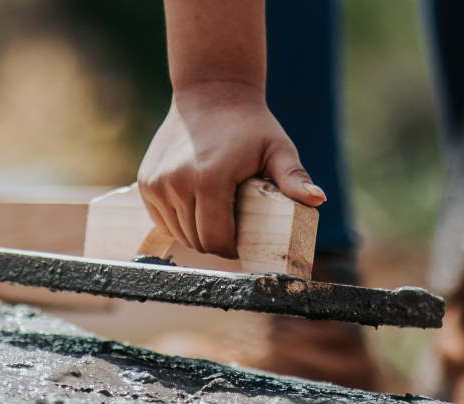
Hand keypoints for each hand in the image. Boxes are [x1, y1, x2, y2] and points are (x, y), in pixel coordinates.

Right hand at [137, 82, 325, 258]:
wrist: (209, 93)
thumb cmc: (249, 125)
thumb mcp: (277, 149)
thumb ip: (293, 177)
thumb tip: (317, 199)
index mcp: (209, 180)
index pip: (216, 239)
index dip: (232, 249)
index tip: (244, 242)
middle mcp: (176, 183)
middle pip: (196, 240)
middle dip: (216, 242)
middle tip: (232, 230)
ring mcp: (157, 184)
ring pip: (177, 232)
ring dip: (196, 232)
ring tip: (215, 216)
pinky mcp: (146, 183)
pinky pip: (162, 219)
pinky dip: (177, 221)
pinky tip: (194, 207)